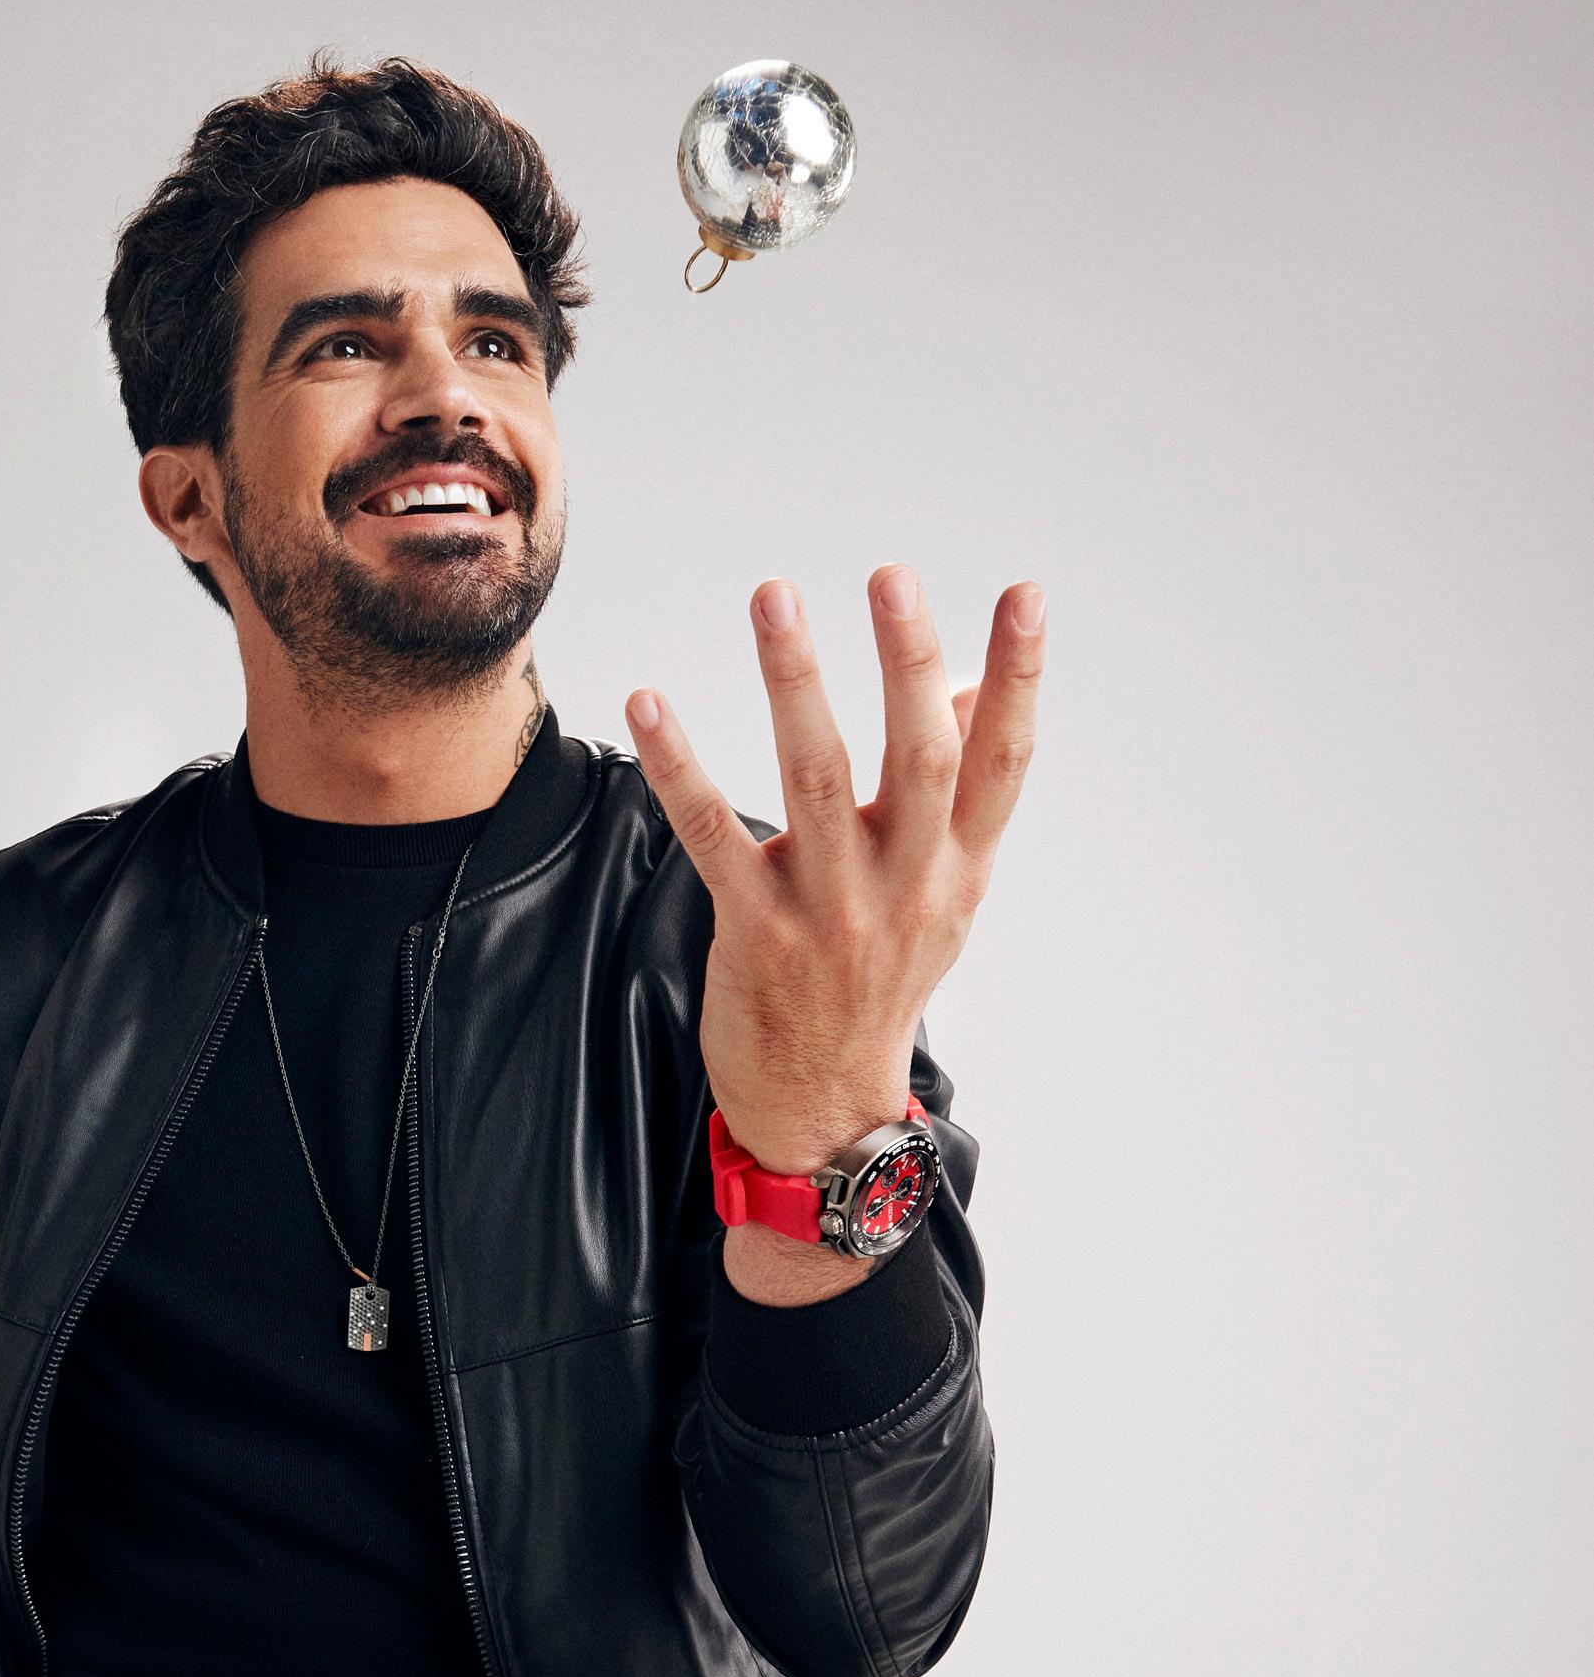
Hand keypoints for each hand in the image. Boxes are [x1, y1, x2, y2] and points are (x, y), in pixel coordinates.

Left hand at [625, 565, 1043, 1203]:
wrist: (823, 1100)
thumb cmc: (883, 974)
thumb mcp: (943, 891)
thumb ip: (959, 792)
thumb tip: (974, 686)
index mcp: (957, 869)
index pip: (1001, 763)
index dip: (1018, 679)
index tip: (1027, 595)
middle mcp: (904, 888)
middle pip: (914, 760)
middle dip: (905, 662)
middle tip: (890, 576)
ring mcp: (829, 912)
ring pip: (812, 780)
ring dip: (793, 683)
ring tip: (776, 597)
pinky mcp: (754, 932)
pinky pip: (712, 836)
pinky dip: (679, 767)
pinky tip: (649, 703)